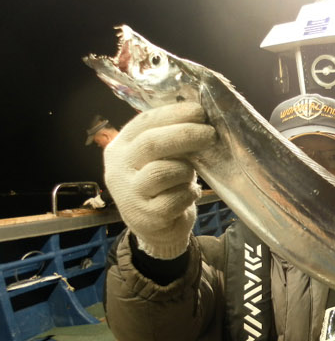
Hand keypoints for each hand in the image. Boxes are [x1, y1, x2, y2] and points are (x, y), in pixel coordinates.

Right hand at [103, 102, 211, 260]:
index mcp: (119, 147)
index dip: (173, 114)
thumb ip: (167, 139)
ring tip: (190, 173)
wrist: (154, 228)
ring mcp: (130, 195)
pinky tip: (190, 193)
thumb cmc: (160, 185)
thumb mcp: (156, 158)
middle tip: (209, 134)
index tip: (198, 111)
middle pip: (151, 144)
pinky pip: (175, 198)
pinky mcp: (146, 217)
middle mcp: (118, 170)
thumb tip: (198, 117)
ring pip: (163, 172)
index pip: (144, 122)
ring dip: (185, 170)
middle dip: (184, 135)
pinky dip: (188, 192)